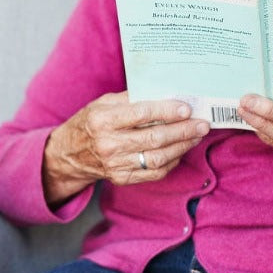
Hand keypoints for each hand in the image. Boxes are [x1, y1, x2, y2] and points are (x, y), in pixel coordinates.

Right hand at [43, 93, 209, 205]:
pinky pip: (155, 172)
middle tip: (202, 123)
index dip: (167, 111)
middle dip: (183, 130)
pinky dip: (172, 161)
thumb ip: (132, 98)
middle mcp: (108, 144)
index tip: (186, 108)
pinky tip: (181, 149)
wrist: (70, 154)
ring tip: (197, 135)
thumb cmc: (91, 122)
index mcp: (102, 120)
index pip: (141, 114)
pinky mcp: (122, 178)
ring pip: (158, 157)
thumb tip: (166, 93)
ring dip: (183, 146)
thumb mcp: (103, 102)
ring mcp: (115, 164)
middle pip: (154, 138)